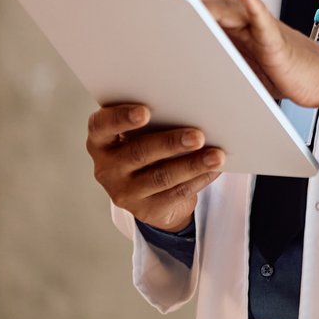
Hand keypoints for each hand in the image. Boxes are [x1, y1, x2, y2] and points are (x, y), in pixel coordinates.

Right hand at [87, 103, 222, 231]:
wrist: (150, 190)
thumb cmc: (148, 144)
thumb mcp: (143, 132)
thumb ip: (157, 118)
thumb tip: (195, 107)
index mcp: (101, 140)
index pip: (102, 126)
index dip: (121, 118)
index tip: (145, 112)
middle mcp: (107, 168)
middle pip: (138, 153)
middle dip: (170, 143)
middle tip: (198, 136)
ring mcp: (124, 192)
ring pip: (161, 177)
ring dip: (192, 165)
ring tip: (216, 156)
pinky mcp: (146, 211)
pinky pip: (176, 194)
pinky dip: (199, 179)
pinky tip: (215, 169)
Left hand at [175, 0, 318, 112]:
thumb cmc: (280, 75)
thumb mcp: (238, 68)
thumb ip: (212, 61)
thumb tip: (171, 73)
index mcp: (231, 25)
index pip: (196, 0)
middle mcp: (244, 19)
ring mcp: (261, 28)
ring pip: (228, 5)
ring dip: (204, 0)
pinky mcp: (278, 42)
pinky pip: (265, 20)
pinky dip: (255, 6)